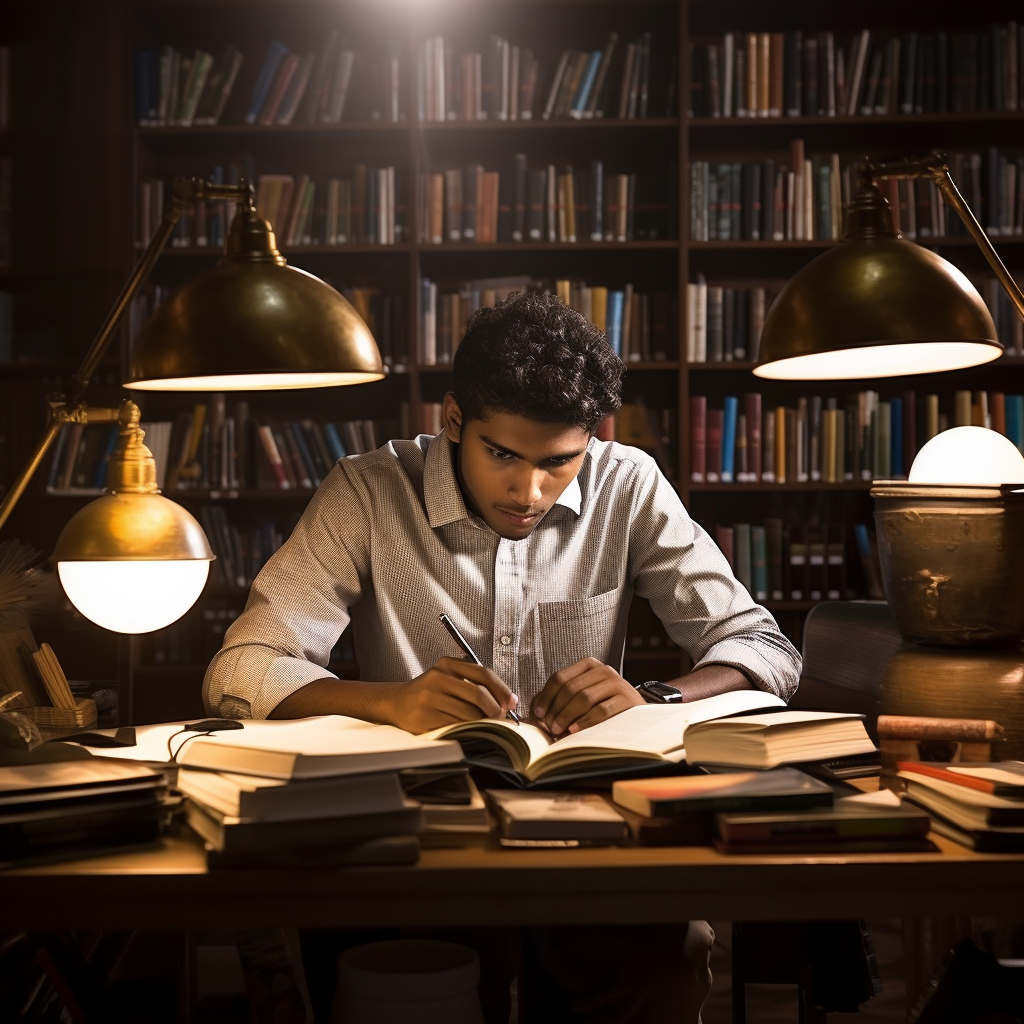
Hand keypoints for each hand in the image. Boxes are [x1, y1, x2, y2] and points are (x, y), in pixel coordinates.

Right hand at [390, 657, 517, 733]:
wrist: (395, 703)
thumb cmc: (428, 692)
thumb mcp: (448, 677)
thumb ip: (475, 683)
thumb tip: (507, 700)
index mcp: (446, 664)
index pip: (482, 673)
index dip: (501, 689)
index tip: (511, 701)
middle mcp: (437, 678)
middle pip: (478, 694)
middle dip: (495, 709)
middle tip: (501, 718)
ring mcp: (429, 698)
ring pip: (468, 714)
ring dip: (482, 723)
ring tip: (484, 725)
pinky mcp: (424, 718)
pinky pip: (455, 727)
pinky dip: (467, 731)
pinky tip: (468, 730)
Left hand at [530, 657, 644, 735]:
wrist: (637, 714)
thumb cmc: (603, 706)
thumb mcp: (582, 697)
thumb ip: (560, 699)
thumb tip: (536, 709)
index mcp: (589, 665)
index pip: (560, 677)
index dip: (546, 696)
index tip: (538, 714)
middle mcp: (603, 670)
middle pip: (571, 688)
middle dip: (556, 709)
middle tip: (549, 726)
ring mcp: (617, 683)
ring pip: (584, 698)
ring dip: (567, 716)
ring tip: (559, 730)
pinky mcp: (627, 699)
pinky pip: (601, 710)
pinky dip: (585, 721)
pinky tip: (575, 730)